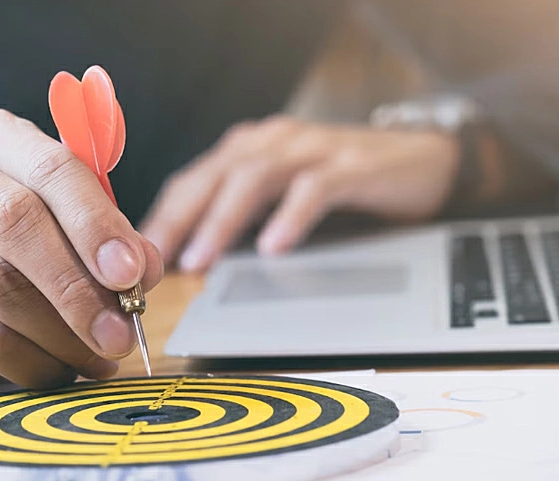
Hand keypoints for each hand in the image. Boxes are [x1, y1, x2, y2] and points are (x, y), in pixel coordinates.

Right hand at [0, 109, 162, 396]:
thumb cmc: (10, 251)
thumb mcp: (65, 231)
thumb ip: (108, 241)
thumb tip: (145, 269)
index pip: (52, 167)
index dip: (96, 223)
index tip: (132, 273)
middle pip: (17, 222)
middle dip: (79, 285)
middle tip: (121, 332)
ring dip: (63, 332)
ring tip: (100, 357)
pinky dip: (32, 361)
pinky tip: (59, 371)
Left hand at [141, 116, 459, 271]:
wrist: (422, 160)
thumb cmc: (345, 182)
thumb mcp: (284, 195)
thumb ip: (244, 214)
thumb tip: (192, 257)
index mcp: (252, 149)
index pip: (194, 180)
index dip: (163, 217)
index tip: (136, 257)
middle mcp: (275, 141)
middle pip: (214, 174)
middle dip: (179, 218)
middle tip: (153, 260)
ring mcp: (314, 150)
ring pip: (255, 177)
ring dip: (222, 220)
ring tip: (200, 259)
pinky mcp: (352, 165)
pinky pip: (314, 188)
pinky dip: (290, 217)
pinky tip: (273, 247)